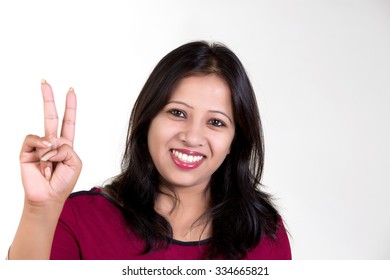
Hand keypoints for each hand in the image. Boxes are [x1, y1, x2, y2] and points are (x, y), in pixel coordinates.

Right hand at [19, 80, 81, 205]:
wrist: (48, 197)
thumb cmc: (63, 181)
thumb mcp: (75, 163)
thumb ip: (67, 148)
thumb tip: (50, 140)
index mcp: (66, 145)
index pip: (68, 121)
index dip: (70, 107)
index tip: (71, 91)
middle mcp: (51, 142)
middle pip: (51, 116)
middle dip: (48, 99)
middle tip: (45, 81)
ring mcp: (38, 146)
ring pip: (46, 132)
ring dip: (52, 151)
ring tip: (51, 166)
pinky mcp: (26, 151)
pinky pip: (34, 139)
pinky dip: (41, 146)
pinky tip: (42, 157)